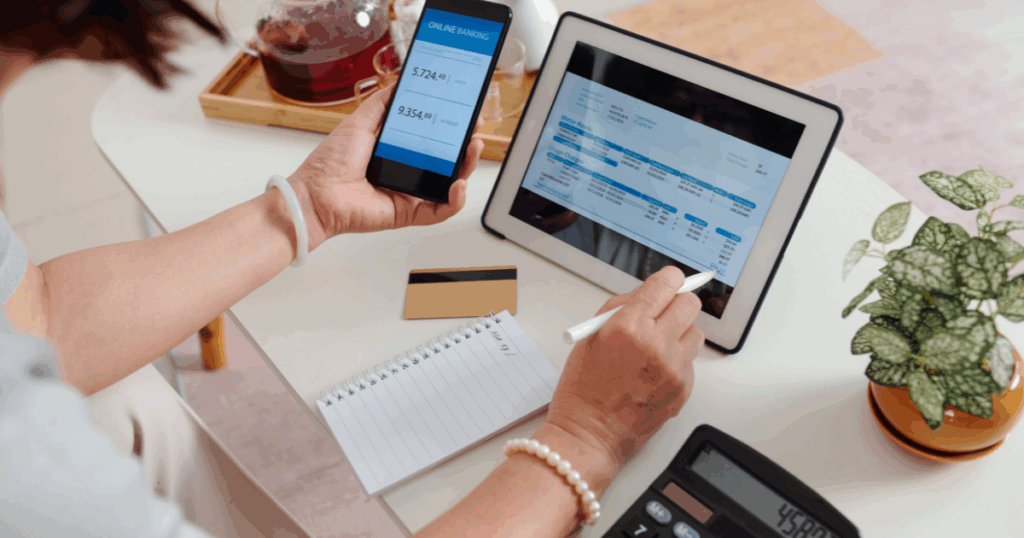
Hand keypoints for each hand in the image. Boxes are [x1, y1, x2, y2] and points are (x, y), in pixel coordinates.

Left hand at [289, 85, 484, 247]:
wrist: (316, 194)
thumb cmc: (329, 164)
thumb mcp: (359, 122)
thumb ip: (381, 104)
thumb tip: (398, 84)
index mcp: (396, 152)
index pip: (432, 140)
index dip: (451, 128)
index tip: (463, 114)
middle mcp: (406, 173)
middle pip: (447, 161)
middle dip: (465, 145)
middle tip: (474, 129)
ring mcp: (410, 194)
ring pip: (449, 185)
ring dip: (466, 168)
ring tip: (472, 149)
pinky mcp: (408, 214)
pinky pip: (440, 211)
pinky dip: (454, 200)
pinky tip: (457, 185)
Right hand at [545, 267, 703, 480]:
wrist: (590, 435)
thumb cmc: (583, 389)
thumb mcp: (590, 335)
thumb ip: (621, 308)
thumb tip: (648, 293)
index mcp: (628, 326)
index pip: (666, 284)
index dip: (668, 279)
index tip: (667, 282)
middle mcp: (656, 344)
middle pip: (689, 303)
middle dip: (676, 302)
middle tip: (664, 311)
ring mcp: (673, 368)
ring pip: (695, 332)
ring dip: (679, 332)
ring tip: (656, 345)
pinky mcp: (683, 388)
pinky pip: (690, 361)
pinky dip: (677, 360)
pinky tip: (654, 371)